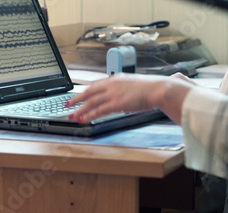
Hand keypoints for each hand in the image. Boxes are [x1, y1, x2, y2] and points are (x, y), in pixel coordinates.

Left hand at [67, 73, 192, 123]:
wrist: (160, 89)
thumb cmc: (153, 88)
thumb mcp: (136, 85)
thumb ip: (128, 89)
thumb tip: (128, 95)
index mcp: (116, 78)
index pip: (96, 85)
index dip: (85, 91)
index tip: (78, 95)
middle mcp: (112, 84)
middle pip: (89, 92)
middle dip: (76, 99)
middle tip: (68, 104)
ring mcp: (113, 93)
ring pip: (91, 102)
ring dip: (79, 109)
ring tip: (72, 115)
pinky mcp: (116, 103)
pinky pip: (98, 110)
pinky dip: (89, 115)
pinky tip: (83, 119)